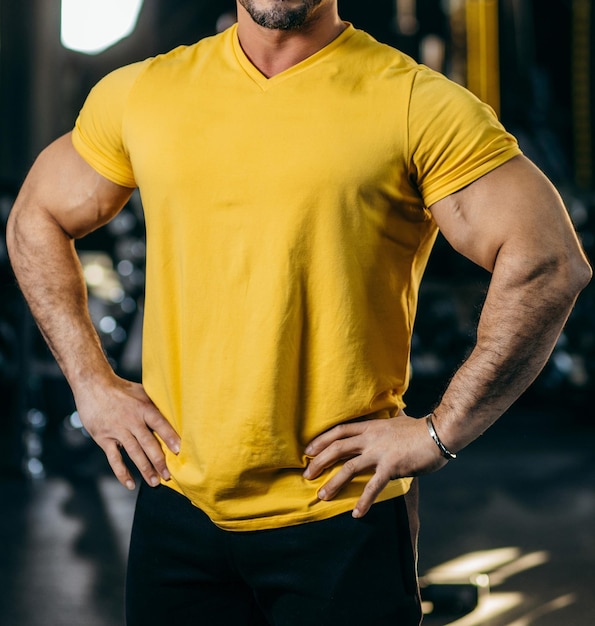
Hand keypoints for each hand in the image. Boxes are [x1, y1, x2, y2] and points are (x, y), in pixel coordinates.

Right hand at [74, 376, 180, 489]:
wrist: (93, 385)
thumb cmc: (121, 389)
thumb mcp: (141, 392)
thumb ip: (154, 406)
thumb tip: (173, 416)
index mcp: (143, 407)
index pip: (160, 424)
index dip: (170, 437)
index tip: (179, 450)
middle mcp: (131, 420)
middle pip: (148, 443)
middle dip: (160, 461)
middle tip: (168, 476)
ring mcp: (117, 430)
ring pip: (134, 453)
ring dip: (145, 469)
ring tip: (154, 482)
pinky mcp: (104, 438)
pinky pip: (115, 459)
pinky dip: (122, 472)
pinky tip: (130, 483)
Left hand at [303, 411, 447, 517]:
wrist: (438, 433)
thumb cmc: (419, 430)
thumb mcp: (395, 423)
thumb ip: (384, 426)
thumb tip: (383, 423)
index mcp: (371, 427)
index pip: (339, 431)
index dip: (321, 440)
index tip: (308, 450)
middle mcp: (371, 438)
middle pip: (337, 448)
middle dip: (319, 461)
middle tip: (306, 475)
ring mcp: (380, 452)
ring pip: (348, 467)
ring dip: (333, 482)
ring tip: (322, 496)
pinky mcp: (391, 466)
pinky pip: (373, 486)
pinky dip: (364, 500)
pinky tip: (356, 513)